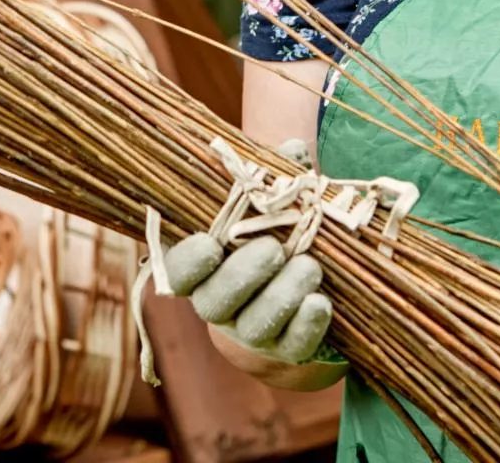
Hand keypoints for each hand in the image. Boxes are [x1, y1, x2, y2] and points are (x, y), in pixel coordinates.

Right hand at [158, 139, 338, 376]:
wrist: (295, 291)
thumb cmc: (270, 233)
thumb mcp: (267, 204)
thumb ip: (272, 177)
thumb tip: (292, 149)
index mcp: (202, 268)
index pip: (179, 272)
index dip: (188, 262)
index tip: (209, 244)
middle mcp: (218, 303)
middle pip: (215, 302)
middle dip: (243, 276)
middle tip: (273, 249)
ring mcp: (249, 332)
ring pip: (255, 327)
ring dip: (281, 297)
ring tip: (309, 267)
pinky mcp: (284, 351)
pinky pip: (292, 347)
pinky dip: (306, 326)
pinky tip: (320, 303)